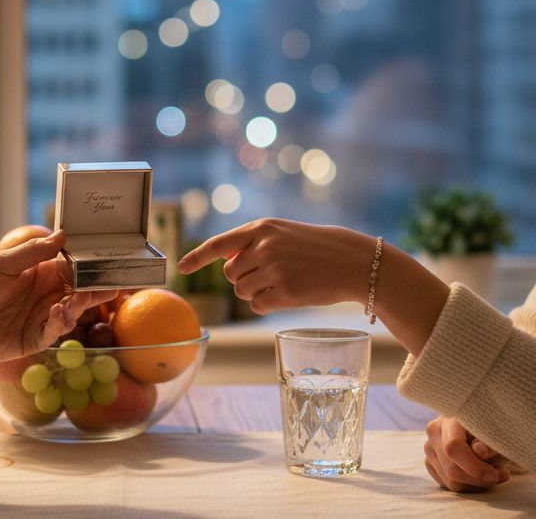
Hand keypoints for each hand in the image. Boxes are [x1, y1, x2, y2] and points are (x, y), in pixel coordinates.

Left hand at [0, 230, 116, 369]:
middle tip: (115, 283)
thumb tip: (63, 235)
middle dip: (96, 287)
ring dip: (81, 304)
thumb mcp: (1, 265)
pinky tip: (58, 312)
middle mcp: (46, 295)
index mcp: (40, 273)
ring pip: (72, 311)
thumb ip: (33, 253)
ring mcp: (42, 318)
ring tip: (84, 297)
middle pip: (79, 290)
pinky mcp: (35, 339)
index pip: (72, 266)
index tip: (107, 259)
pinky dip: (61, 322)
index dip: (88, 264)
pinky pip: (55, 332)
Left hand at [177, 218, 377, 313]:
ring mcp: (273, 269)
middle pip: (230, 275)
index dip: (198, 257)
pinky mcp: (284, 292)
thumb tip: (227, 265)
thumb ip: (253, 244)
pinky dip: (267, 304)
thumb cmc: (317, 247)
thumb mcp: (283, 234)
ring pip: (242, 292)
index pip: (219, 244)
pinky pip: (258, 305)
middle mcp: (263, 247)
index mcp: (261, 229)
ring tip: (282, 283)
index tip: (182, 268)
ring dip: (256, 293)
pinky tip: (287, 295)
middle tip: (271, 275)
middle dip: (244, 279)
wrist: (352, 261)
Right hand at [423, 416, 509, 491]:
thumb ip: (489, 442)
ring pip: (450, 481)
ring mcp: (429, 448)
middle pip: (452, 469)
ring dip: (476, 484)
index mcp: (449, 419)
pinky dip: (468, 486)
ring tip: (494, 473)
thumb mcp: (496, 432)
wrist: (476, 424)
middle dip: (478, 479)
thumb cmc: (489, 426)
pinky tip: (480, 475)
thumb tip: (480, 452)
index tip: (493, 474)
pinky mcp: (430, 462)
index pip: (453, 447)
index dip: (474, 466)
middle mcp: (434, 432)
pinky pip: (448, 485)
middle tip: (499, 474)